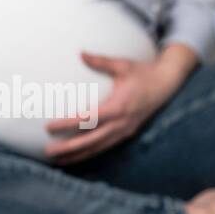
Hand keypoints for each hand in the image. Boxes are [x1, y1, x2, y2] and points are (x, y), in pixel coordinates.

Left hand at [44, 44, 198, 164]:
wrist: (166, 85)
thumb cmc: (143, 72)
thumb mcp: (123, 65)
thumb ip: (101, 61)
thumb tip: (81, 53)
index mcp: (119, 107)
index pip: (88, 119)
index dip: (68, 125)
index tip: (49, 127)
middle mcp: (121, 123)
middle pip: (90, 141)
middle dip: (68, 148)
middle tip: (48, 151)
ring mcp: (124, 131)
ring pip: (97, 148)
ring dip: (77, 155)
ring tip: (57, 160)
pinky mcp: (126, 134)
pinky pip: (104, 147)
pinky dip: (89, 153)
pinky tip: (75, 156)